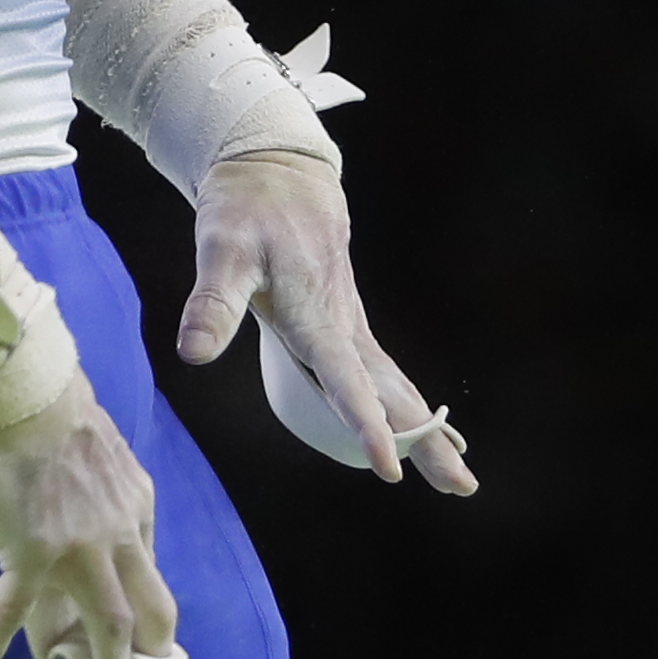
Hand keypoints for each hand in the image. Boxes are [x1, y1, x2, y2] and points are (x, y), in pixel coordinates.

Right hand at [0, 387, 186, 658]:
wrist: (21, 390)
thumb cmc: (48, 414)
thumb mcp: (97, 459)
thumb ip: (96, 495)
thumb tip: (71, 510)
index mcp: (135, 508)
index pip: (152, 578)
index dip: (152, 622)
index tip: (147, 650)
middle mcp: (119, 534)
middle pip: (151, 612)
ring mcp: (79, 547)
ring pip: (110, 623)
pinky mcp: (30, 552)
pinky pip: (15, 608)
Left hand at [175, 150, 477, 495]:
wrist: (277, 171)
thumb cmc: (246, 211)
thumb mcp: (221, 249)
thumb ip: (212, 303)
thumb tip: (193, 354)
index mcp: (315, 315)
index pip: (344, 380)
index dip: (366, 424)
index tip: (390, 466)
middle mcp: (342, 326)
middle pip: (393, 393)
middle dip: (429, 442)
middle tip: (464, 487)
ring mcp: (350, 325)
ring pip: (396, 386)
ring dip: (428, 431)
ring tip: (459, 480)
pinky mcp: (347, 324)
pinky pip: (384, 376)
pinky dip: (408, 408)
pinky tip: (426, 433)